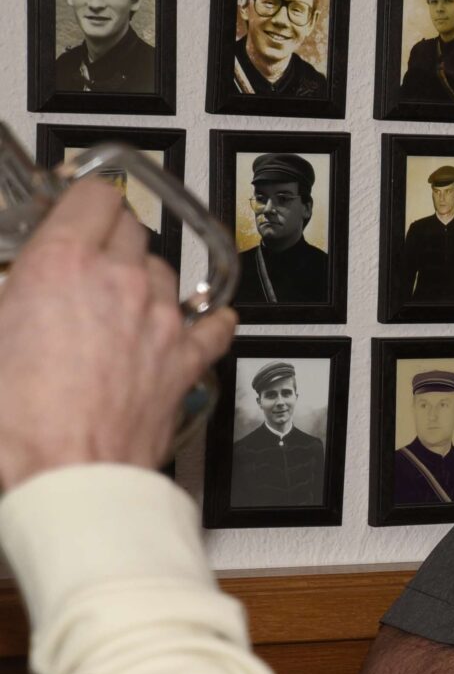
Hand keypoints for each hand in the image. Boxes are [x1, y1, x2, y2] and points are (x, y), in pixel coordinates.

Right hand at [0, 178, 232, 492]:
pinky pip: (213, 324)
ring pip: (166, 271)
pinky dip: (204, 319)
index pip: (93, 196)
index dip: (81, 201)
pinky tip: (198, 321)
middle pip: (132, 229)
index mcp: (62, 265)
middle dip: (109, 236)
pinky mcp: (187, 360)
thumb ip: (13, 295)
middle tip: (87, 257)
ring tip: (119, 297)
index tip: (72, 210)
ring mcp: (161, 320)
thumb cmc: (18, 420)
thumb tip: (19, 287)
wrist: (65, 476)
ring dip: (144, 276)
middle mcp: (121, 283)